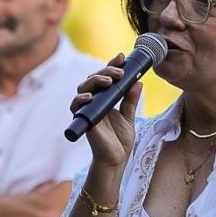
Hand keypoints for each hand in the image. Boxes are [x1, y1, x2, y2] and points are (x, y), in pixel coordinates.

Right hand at [72, 53, 142, 169]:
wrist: (117, 159)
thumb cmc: (120, 139)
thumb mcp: (129, 116)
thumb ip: (131, 99)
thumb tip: (138, 81)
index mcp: (105, 98)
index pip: (106, 77)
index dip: (112, 66)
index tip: (122, 57)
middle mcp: (94, 101)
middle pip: (93, 79)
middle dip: (106, 72)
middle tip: (119, 72)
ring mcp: (87, 110)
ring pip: (83, 88)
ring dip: (95, 81)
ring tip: (108, 80)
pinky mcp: (83, 120)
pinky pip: (77, 106)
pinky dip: (81, 99)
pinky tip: (90, 96)